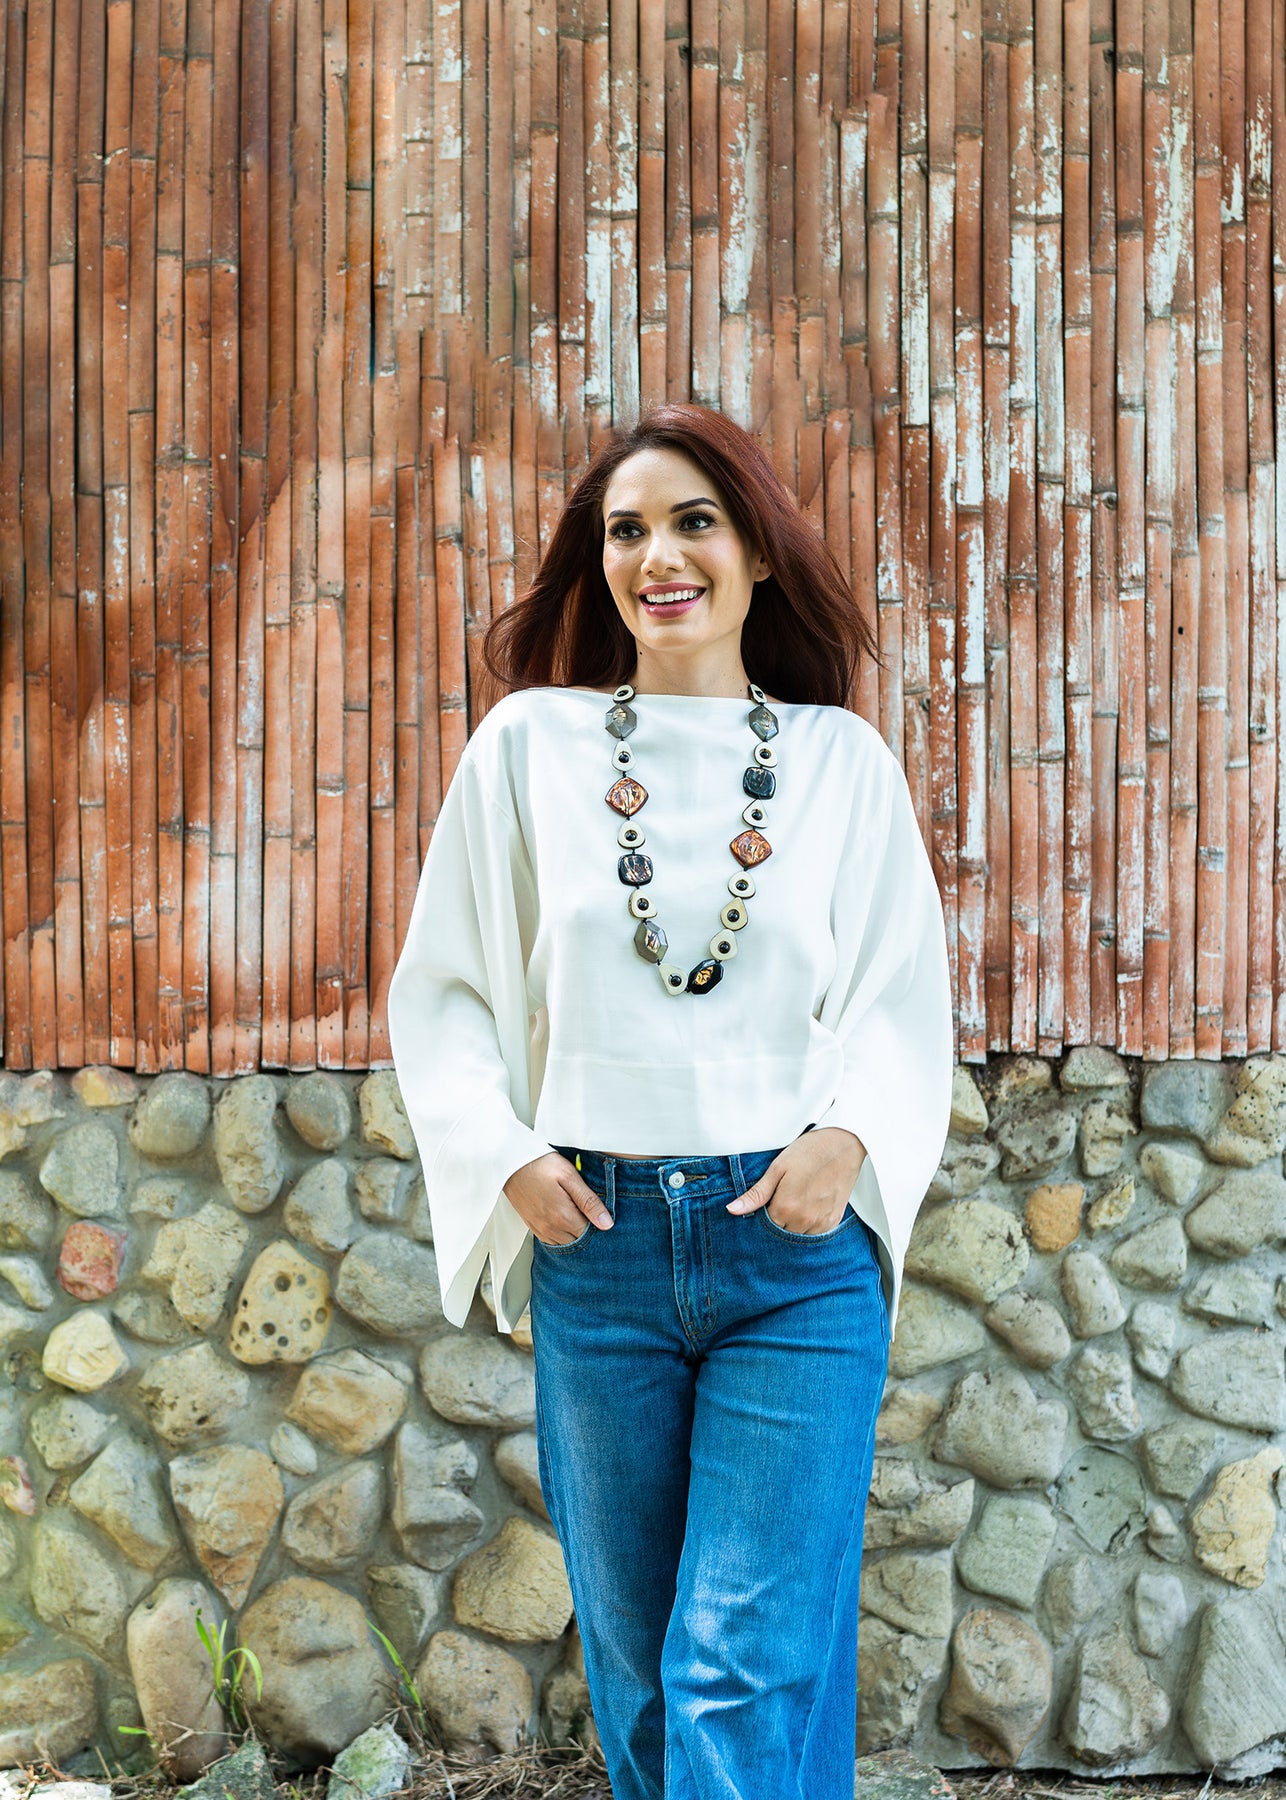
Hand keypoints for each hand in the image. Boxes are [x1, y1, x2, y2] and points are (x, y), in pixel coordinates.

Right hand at [504, 1151, 613, 1245]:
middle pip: (578, 1241)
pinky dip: (562, 1234)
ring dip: (574, 1233)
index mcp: (562, 1216)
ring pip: (565, 1243)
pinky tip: (564, 1218)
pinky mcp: (532, 1226)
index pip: (590, 1234)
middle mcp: (550, 1228)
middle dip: (588, 1230)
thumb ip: (589, 1202)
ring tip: (577, 1212)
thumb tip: (607, 1223)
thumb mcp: (570, 1177)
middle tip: (590, 1210)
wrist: (511, 1162)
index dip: (599, 1225)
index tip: (601, 1213)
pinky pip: (552, 1240)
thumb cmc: (541, 1164)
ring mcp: (539, 1229)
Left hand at [726, 1127, 866, 1232]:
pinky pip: (815, 1233)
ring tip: (796, 1200)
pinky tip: (808, 1206)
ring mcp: (820, 1223)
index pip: (764, 1226)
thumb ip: (756, 1194)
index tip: (767, 1202)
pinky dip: (808, 1224)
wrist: (843, 1145)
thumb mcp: (777, 1168)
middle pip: (781, 1233)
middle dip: (777, 1221)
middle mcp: (803, 1220)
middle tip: (782, 1198)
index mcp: (785, 1208)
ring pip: (798, 1236)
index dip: (762, 1215)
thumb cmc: (808, 1152)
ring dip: (793, 1225)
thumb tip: (732, 1210)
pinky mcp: (833, 1221)